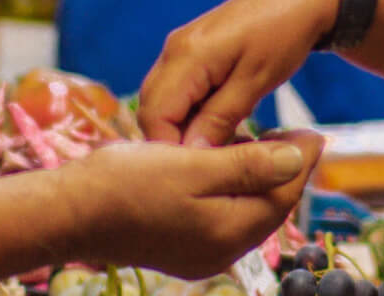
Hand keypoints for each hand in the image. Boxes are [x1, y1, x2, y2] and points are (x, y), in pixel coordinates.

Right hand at [57, 132, 324, 277]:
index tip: (317, 130)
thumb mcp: (193, 165)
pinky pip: (220, 216)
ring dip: (257, 178)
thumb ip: (249, 165)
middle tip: (297, 134)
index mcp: (227, 233)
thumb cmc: (127, 183)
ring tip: (263, 140)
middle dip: (284, 171)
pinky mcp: (177, 245)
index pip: (282, 196)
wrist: (66, 212)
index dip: (301, 161)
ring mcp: (196, 253)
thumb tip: (298, 158)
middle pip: (267, 208)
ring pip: (244, 212)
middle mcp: (217, 252)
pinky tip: (223, 164)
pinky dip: (231, 189)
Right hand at [139, 0, 341, 146]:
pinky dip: (191, 112)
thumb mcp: (256, 81)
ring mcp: (180, 49)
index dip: (169, 148)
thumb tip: (194, 153)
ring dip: (182, 127)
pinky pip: (178, 90)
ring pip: (163, 101)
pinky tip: (216, 127)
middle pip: (152, 108)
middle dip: (171, 140)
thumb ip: (221, 117)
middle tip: (204, 166)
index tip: (194, 172)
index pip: (155, 113)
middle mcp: (175, 50)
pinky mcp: (191, 51)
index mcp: (187, 54)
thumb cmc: (284, 34)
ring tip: (214, 150)